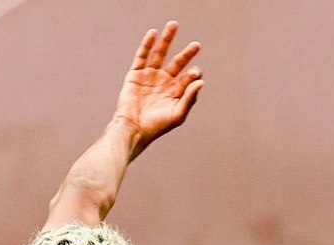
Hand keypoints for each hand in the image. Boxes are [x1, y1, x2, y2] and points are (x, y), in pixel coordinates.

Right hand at [110, 20, 204, 149]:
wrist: (132, 130)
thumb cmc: (155, 127)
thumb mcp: (177, 115)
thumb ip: (190, 98)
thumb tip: (201, 81)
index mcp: (175, 92)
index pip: (189, 77)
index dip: (193, 73)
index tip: (193, 73)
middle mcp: (164, 82)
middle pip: (178, 62)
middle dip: (187, 53)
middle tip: (197, 45)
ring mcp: (149, 77)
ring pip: (160, 54)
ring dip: (167, 40)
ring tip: (174, 25)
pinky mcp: (135, 75)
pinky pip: (142, 56)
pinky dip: (146, 44)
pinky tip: (153, 33)